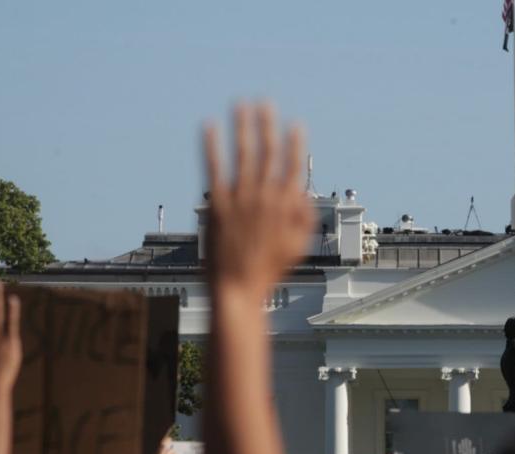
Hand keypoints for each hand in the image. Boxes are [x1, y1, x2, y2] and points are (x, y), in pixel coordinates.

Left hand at [203, 103, 315, 294]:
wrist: (238, 288)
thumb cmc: (268, 272)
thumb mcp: (298, 249)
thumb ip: (305, 219)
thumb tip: (303, 193)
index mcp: (286, 207)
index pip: (293, 167)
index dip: (295, 144)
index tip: (296, 124)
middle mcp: (264, 197)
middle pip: (268, 153)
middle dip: (268, 125)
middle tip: (266, 103)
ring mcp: (241, 198)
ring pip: (243, 153)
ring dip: (242, 126)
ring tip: (241, 105)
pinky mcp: (217, 203)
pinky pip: (214, 167)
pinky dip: (212, 144)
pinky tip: (210, 125)